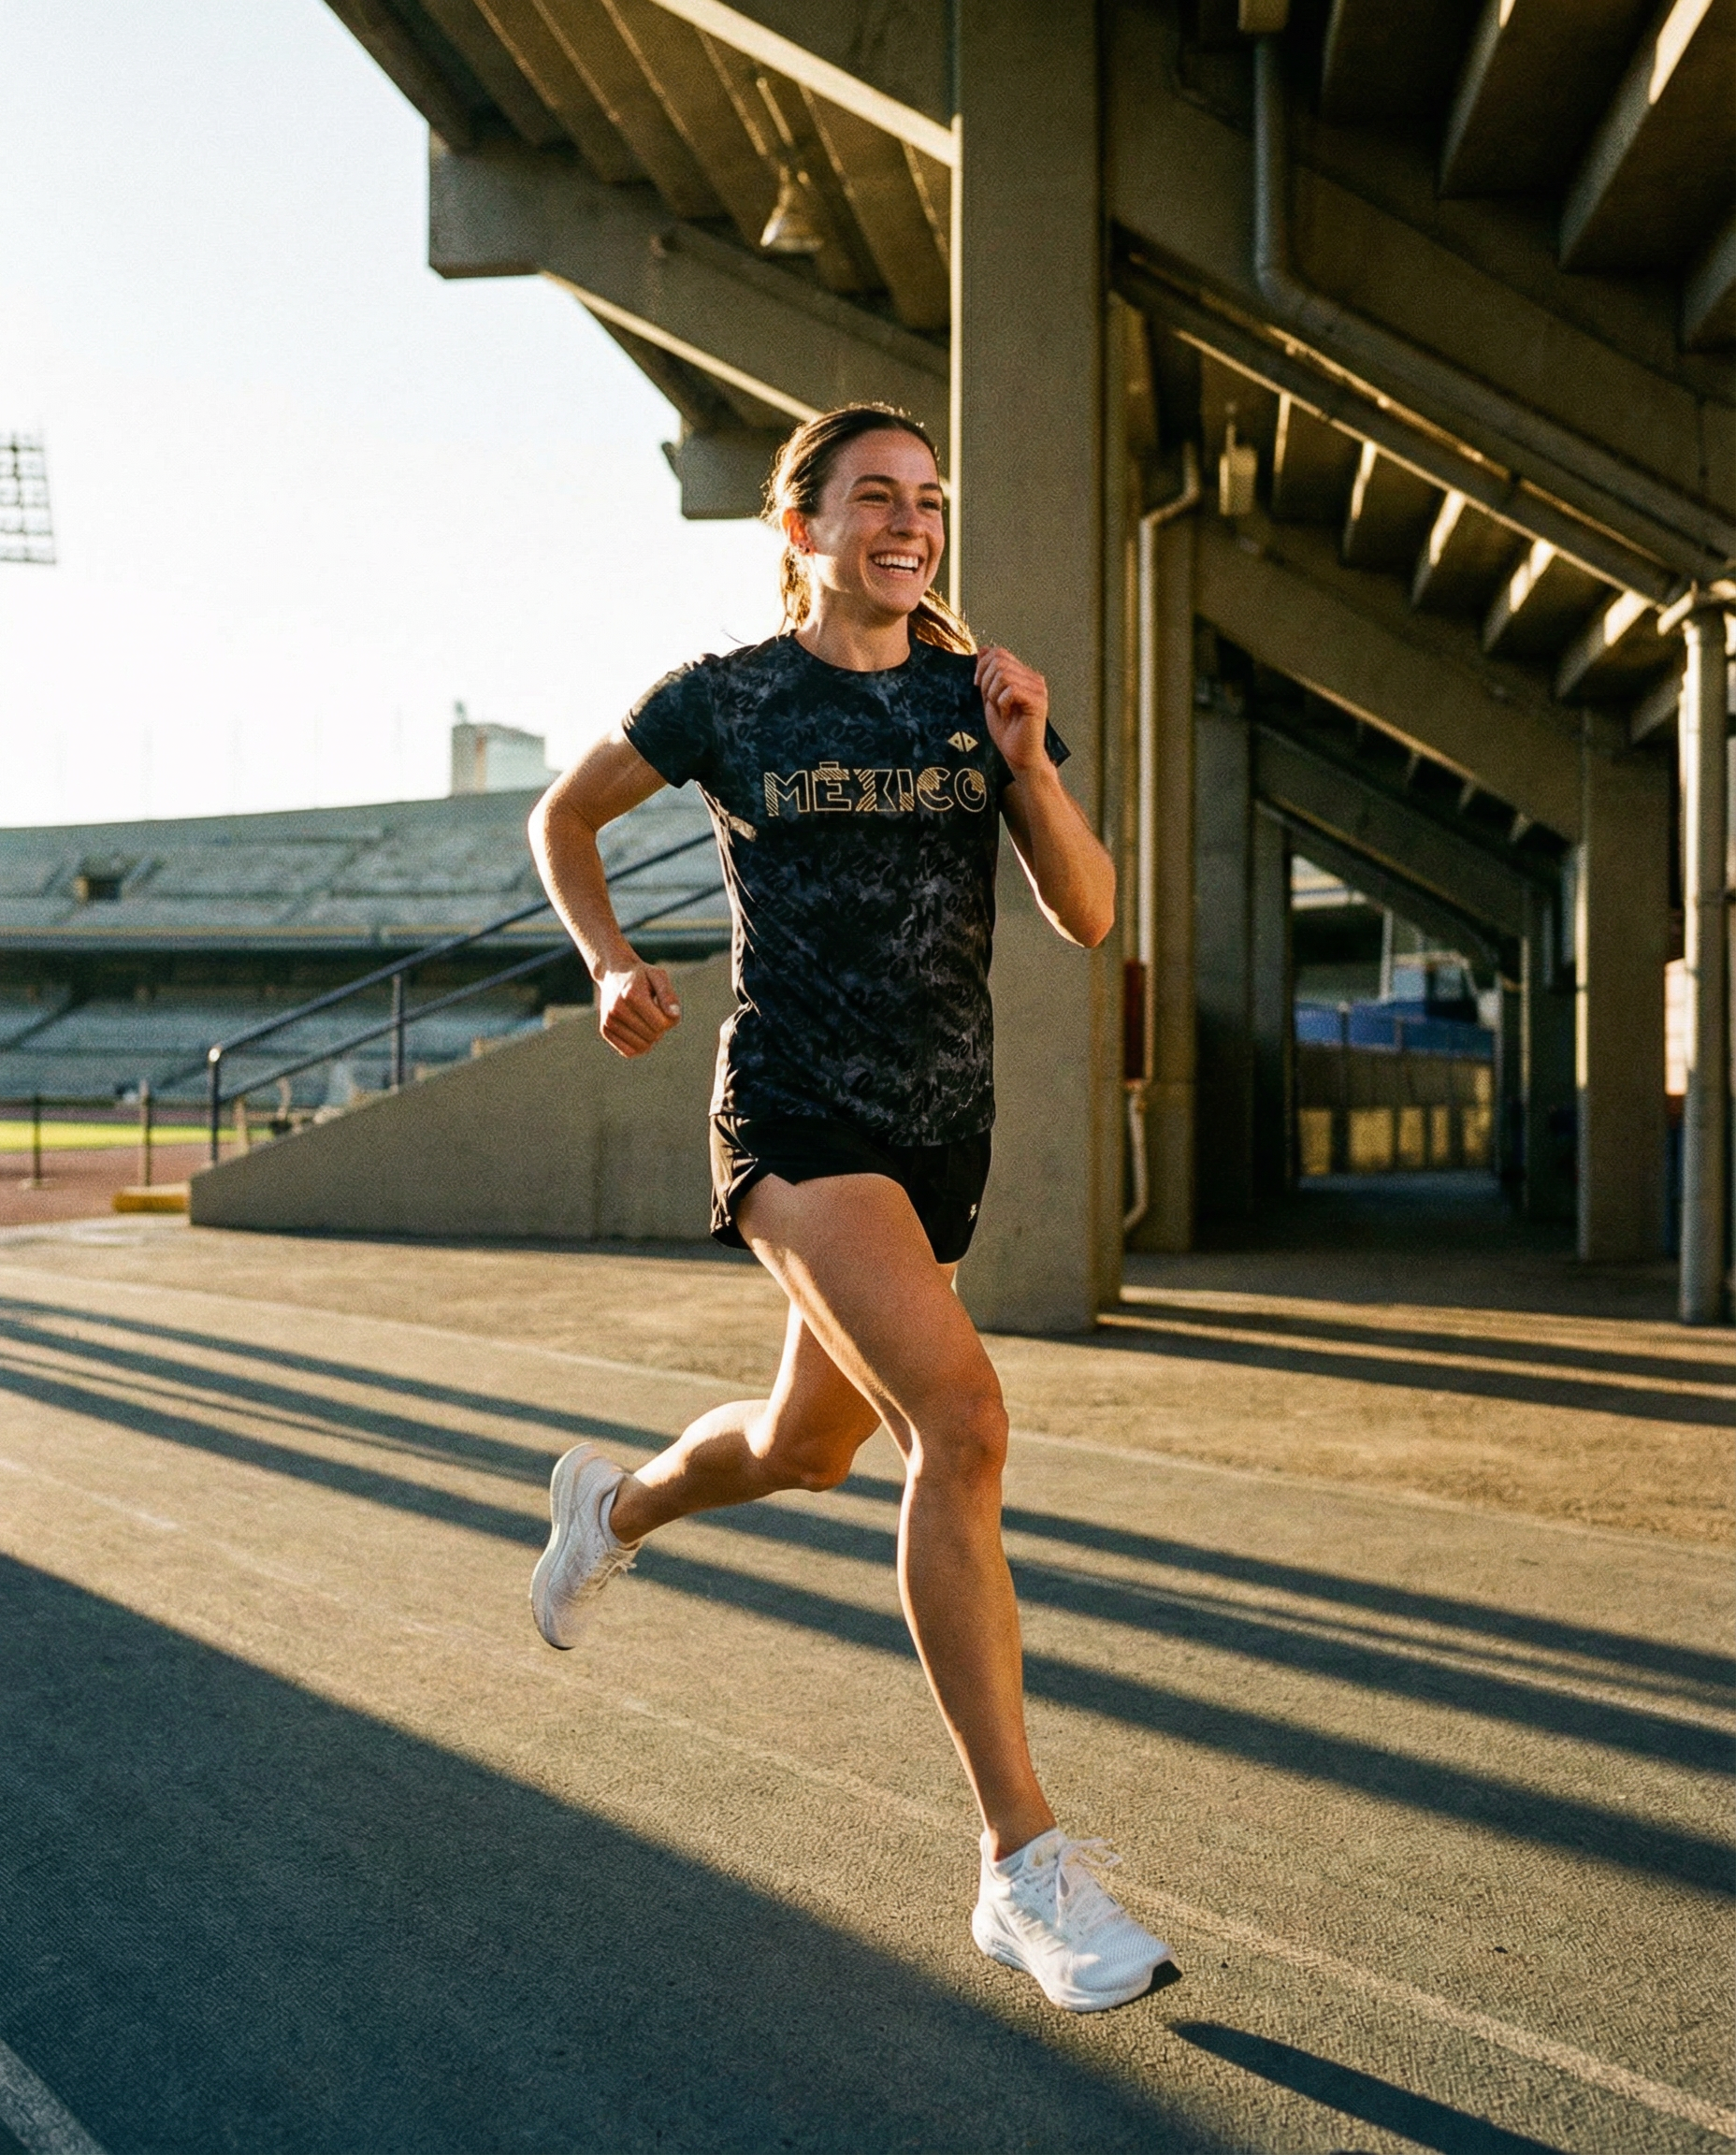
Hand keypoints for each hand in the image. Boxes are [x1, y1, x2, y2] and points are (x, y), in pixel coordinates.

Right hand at [597, 961, 681, 1057]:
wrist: (613, 973)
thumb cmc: (642, 976)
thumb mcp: (659, 977)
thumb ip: (668, 996)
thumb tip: (674, 1016)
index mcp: (632, 995)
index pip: (661, 1024)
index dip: (671, 1020)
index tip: (668, 1009)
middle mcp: (617, 1009)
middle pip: (652, 1036)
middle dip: (661, 1028)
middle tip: (656, 1013)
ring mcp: (609, 1021)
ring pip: (642, 1047)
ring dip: (651, 1038)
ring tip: (647, 1021)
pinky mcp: (604, 1030)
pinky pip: (629, 1052)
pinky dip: (639, 1046)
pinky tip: (639, 1031)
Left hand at [974, 645, 1049, 773]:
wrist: (1018, 754)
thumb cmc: (1006, 730)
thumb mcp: (990, 697)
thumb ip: (987, 674)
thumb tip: (983, 649)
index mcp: (1023, 674)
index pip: (999, 652)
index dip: (982, 666)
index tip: (978, 686)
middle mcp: (1034, 678)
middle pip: (999, 661)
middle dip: (986, 681)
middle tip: (990, 702)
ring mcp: (1038, 689)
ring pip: (1004, 675)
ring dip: (993, 694)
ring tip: (1001, 709)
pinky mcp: (1038, 702)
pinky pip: (1011, 690)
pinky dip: (1002, 703)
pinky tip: (1008, 714)